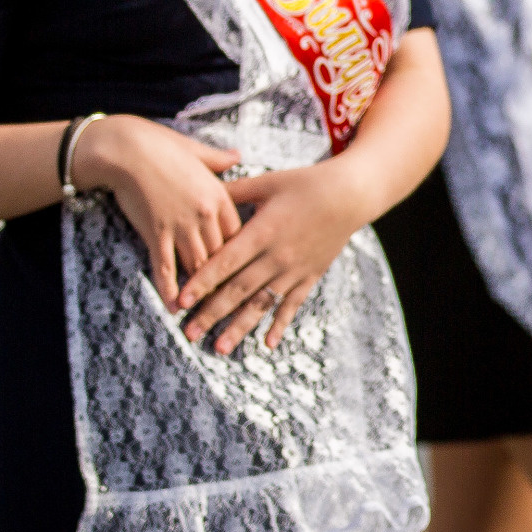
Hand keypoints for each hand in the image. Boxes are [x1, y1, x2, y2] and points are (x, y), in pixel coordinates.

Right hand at [69, 116, 242, 312]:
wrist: (127, 149)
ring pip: (198, 265)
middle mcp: (205, 215)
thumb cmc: (161, 146)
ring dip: (201, 290)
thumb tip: (237, 155)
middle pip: (222, 255)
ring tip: (206, 312)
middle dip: (225, 279)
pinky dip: (170, 288)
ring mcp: (180, 225)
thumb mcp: (197, 151)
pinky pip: (165, 266)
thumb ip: (219, 160)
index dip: (241, 255)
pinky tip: (173, 306)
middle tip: (229, 302)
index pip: (238, 235)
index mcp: (220, 196)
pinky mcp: (155, 232)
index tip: (243, 271)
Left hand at [186, 160, 372, 353]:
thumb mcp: (267, 182)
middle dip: (211, 313)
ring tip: (220, 348)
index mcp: (263, 231)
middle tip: (188, 333)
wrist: (350, 195)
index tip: (181, 301)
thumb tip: (201, 193)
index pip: (226, 262)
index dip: (202, 282)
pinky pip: (292, 304)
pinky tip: (267, 344)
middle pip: (239, 289)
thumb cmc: (305, 184)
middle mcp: (277, 255)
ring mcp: (295, 269)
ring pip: (262, 303)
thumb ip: (234, 191)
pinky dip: (280, 325)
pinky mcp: (310, 276)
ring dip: (239, 327)